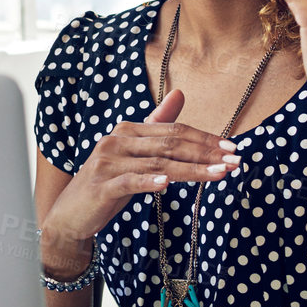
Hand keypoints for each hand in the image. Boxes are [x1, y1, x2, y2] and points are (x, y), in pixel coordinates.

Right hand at [44, 90, 239, 249]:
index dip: (204, 138)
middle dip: (206, 153)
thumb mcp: (134, 153)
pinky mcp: (101, 186)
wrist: (71, 213)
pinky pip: (130, 181)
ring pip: (157, 164)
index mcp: (127, 130)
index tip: (232, 147)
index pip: (172, 130)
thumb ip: (157, 126)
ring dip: (192, 170)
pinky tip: (168, 184)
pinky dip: (150, 182)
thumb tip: (180, 93)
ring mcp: (107, 163)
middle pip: (169, 144)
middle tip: (235, 160)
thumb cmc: (108, 182)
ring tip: (219, 174)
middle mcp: (115, 141)